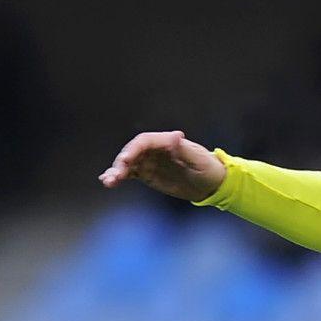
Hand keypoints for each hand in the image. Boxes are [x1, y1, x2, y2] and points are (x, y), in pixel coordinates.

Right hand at [99, 130, 225, 201]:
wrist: (212, 184)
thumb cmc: (208, 168)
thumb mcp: (199, 159)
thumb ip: (184, 149)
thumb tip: (175, 136)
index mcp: (166, 142)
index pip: (144, 141)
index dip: (133, 149)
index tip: (126, 160)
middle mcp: (154, 150)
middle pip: (132, 152)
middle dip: (121, 163)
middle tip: (116, 174)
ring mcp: (149, 162)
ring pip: (128, 164)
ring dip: (116, 171)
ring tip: (108, 181)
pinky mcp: (147, 174)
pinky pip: (130, 174)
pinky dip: (119, 177)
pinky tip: (108, 181)